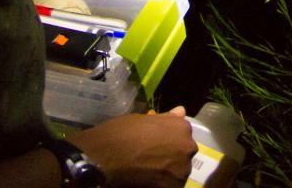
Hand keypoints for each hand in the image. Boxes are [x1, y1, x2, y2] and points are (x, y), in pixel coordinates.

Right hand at [69, 107, 195, 186]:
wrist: (104, 159)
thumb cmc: (119, 134)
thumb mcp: (142, 119)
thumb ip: (165, 119)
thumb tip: (181, 111)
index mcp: (181, 127)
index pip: (183, 135)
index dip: (168, 141)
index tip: (156, 145)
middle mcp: (187, 148)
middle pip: (183, 154)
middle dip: (170, 157)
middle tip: (150, 160)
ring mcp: (181, 170)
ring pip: (178, 173)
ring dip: (167, 174)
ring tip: (147, 173)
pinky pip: (170, 186)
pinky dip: (160, 185)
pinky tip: (146, 182)